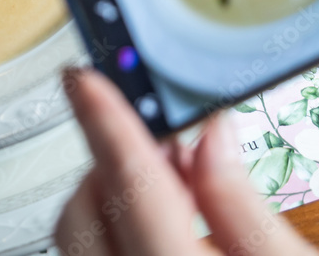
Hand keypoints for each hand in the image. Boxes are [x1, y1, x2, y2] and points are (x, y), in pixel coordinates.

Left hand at [54, 69, 318, 255]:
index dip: (105, 122)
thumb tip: (208, 135)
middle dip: (112, 165)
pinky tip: (157, 237)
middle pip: (83, 212)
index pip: (132, 187)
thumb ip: (243, 204)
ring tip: (175, 200)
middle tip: (169, 152)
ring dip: (108, 203)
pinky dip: (109, 240)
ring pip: (75, 243)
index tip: (84, 80)